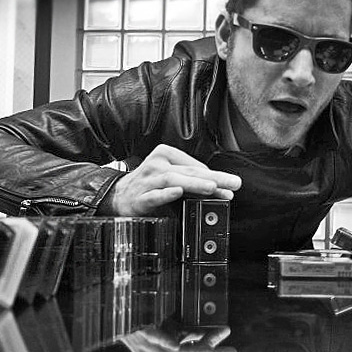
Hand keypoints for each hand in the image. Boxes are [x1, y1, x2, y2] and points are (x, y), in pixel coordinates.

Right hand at [107, 144, 241, 215]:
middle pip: (189, 171)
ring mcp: (147, 180)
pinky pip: (154, 196)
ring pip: (173, 180)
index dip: (215, 175)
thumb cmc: (148, 185)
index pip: (195, 165)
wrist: (117, 197)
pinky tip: (178, 192)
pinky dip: (166, 194)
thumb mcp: (170, 176)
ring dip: (194, 184)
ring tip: (212, 187)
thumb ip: (191, 180)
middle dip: (214, 178)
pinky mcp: (139, 197)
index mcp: (165, 154)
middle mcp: (156, 164)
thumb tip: (221, 189)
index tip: (232, 184)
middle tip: (233, 183)